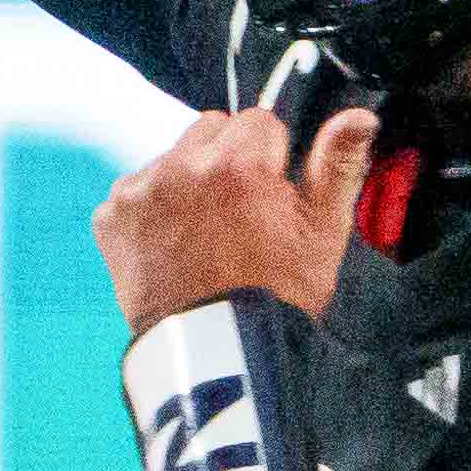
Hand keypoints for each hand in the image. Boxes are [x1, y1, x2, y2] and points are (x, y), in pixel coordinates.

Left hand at [98, 104, 374, 332]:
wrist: (219, 353)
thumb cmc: (276, 296)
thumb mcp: (322, 233)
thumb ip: (337, 164)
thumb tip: (359, 117)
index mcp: (236, 164)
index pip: (259, 121)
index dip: (271, 160)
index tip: (270, 197)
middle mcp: (181, 169)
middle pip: (212, 129)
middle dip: (228, 160)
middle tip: (239, 215)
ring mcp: (140, 193)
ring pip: (173, 156)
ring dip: (189, 181)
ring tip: (206, 234)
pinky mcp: (111, 217)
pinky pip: (137, 189)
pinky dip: (153, 209)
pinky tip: (174, 244)